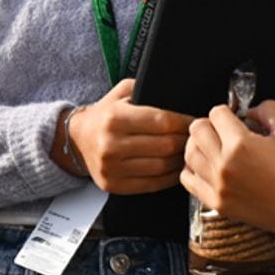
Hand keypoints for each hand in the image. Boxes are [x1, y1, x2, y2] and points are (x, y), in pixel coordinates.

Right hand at [66, 79, 193, 193]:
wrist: (77, 139)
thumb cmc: (107, 114)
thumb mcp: (123, 93)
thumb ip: (148, 89)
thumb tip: (181, 95)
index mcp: (115, 118)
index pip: (162, 121)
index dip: (184, 122)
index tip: (195, 122)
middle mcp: (111, 144)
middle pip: (165, 146)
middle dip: (185, 141)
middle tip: (196, 138)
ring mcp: (111, 167)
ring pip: (161, 167)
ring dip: (180, 160)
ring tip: (188, 152)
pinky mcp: (113, 185)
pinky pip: (151, 184)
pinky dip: (170, 178)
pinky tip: (177, 168)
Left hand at [179, 99, 274, 239]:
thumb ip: (267, 110)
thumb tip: (249, 109)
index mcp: (241, 144)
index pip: (216, 113)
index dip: (228, 111)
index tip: (235, 117)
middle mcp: (224, 164)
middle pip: (197, 130)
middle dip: (210, 124)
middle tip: (223, 129)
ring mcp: (217, 186)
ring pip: (189, 153)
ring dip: (199, 144)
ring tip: (214, 145)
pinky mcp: (215, 202)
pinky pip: (188, 179)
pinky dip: (194, 168)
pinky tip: (208, 165)